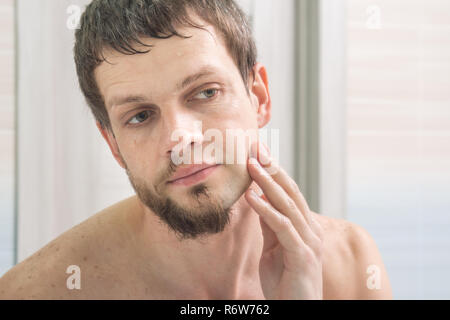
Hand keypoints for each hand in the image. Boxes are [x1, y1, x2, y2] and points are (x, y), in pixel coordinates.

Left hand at [245, 142, 324, 299]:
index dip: (274, 172)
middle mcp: (310, 229)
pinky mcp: (302, 255)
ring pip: (288, 205)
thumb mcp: (273, 248)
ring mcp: (309, 241)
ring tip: (250, 166)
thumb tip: (257, 200)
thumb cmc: (286, 282)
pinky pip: (282, 227)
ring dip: (267, 183)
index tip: (258, 154)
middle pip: (291, 192)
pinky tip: (252, 197)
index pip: (289, 193)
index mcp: (305, 226)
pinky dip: (266, 210)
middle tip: (256, 149)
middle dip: (272, 169)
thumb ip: (269, 225)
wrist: (298, 311)